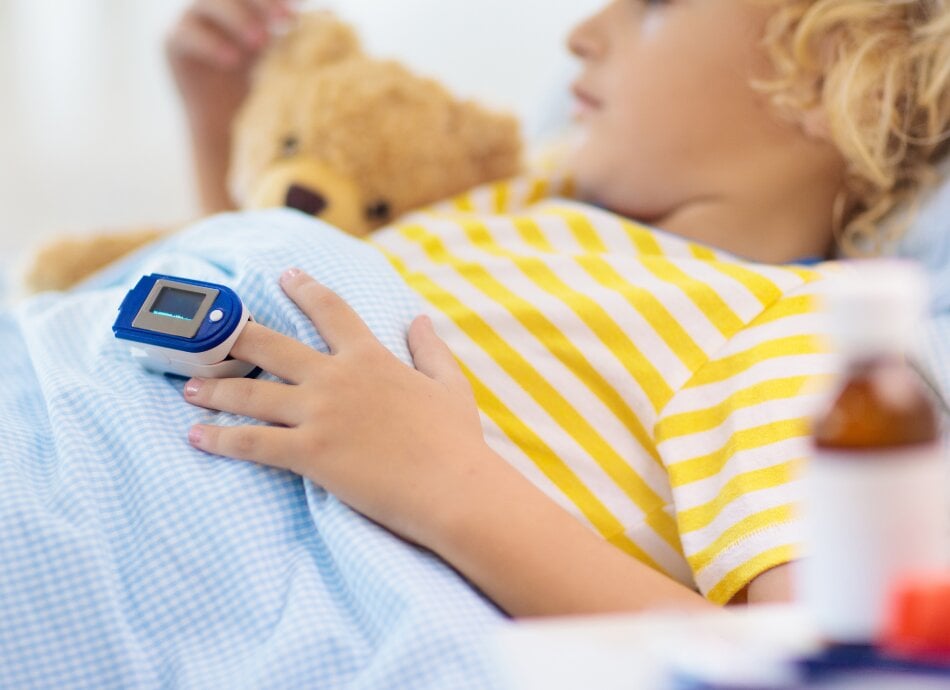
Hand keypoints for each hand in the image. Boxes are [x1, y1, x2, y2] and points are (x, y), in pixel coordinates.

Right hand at [165, 0, 294, 127]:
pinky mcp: (172, 41)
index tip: (299, 8)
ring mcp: (192, 19)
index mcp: (245, 3)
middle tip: (286, 20)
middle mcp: (217, 4)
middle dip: (262, 0)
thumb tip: (330, 12)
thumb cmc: (261, 86)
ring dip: (237, 17)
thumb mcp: (284, 58)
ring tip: (261, 42)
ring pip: (209, 2)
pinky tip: (232, 59)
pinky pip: (186, 33)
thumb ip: (300, 34)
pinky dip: (209, 43)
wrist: (228, 122)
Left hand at [183, 268, 492, 546]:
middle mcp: (336, 378)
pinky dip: (220, 439)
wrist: (452, 487)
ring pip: (251, 394)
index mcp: (370, 358)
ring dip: (214, 388)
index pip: (331, 311)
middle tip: (208, 328)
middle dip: (234, 334)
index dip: (305, 290)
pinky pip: (253, 444)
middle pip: (271, 346)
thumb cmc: (455, 440)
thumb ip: (430, 349)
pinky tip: (196, 436)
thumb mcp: (449, 385)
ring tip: (188, 387)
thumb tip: (420, 319)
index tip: (285, 275)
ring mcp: (319, 414)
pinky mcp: (309, 453)